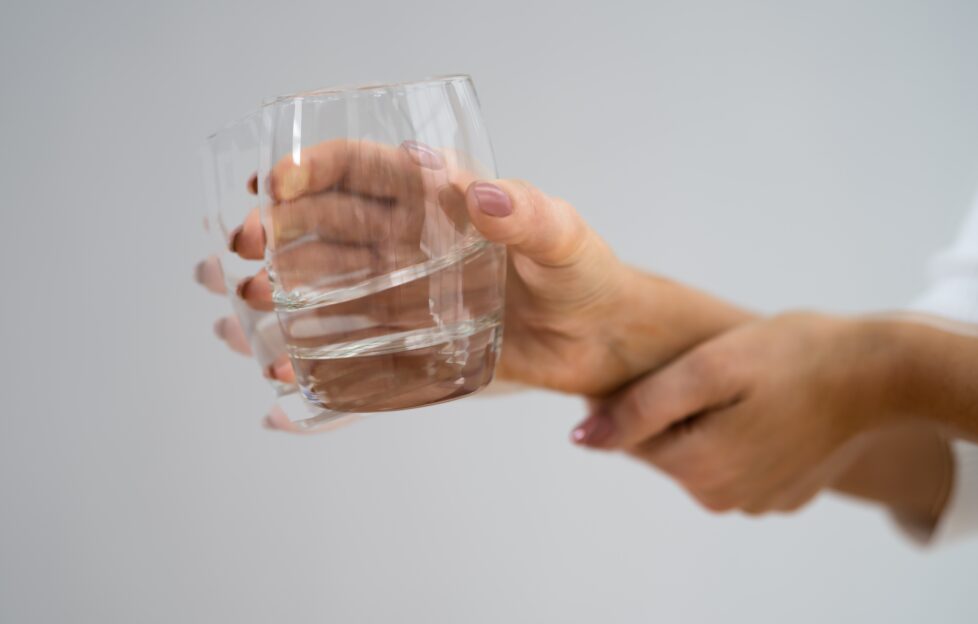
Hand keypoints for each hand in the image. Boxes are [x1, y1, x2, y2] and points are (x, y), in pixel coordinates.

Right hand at [200, 139, 749, 399]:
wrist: (603, 340)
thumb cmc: (587, 274)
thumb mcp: (565, 237)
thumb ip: (529, 216)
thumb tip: (480, 195)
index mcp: (436, 201)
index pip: (357, 170)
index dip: (308, 170)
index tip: (271, 185)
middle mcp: (409, 245)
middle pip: (321, 230)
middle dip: (273, 234)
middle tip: (241, 252)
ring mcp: (406, 297)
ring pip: (323, 292)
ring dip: (277, 299)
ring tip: (238, 312)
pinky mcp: (413, 348)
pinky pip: (354, 357)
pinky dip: (316, 371)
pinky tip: (281, 382)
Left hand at [577, 312, 902, 513]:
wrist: (879, 373)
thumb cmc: (793, 356)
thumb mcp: (707, 369)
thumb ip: (640, 407)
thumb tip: (583, 438)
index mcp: (699, 469)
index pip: (628, 435)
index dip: (635, 394)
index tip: (666, 364)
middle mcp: (722, 498)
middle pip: (663, 445)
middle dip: (673, 407)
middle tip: (710, 369)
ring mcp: (755, 500)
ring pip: (698, 450)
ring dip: (706, 418)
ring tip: (741, 384)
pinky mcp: (780, 492)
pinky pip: (734, 459)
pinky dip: (738, 431)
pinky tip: (763, 404)